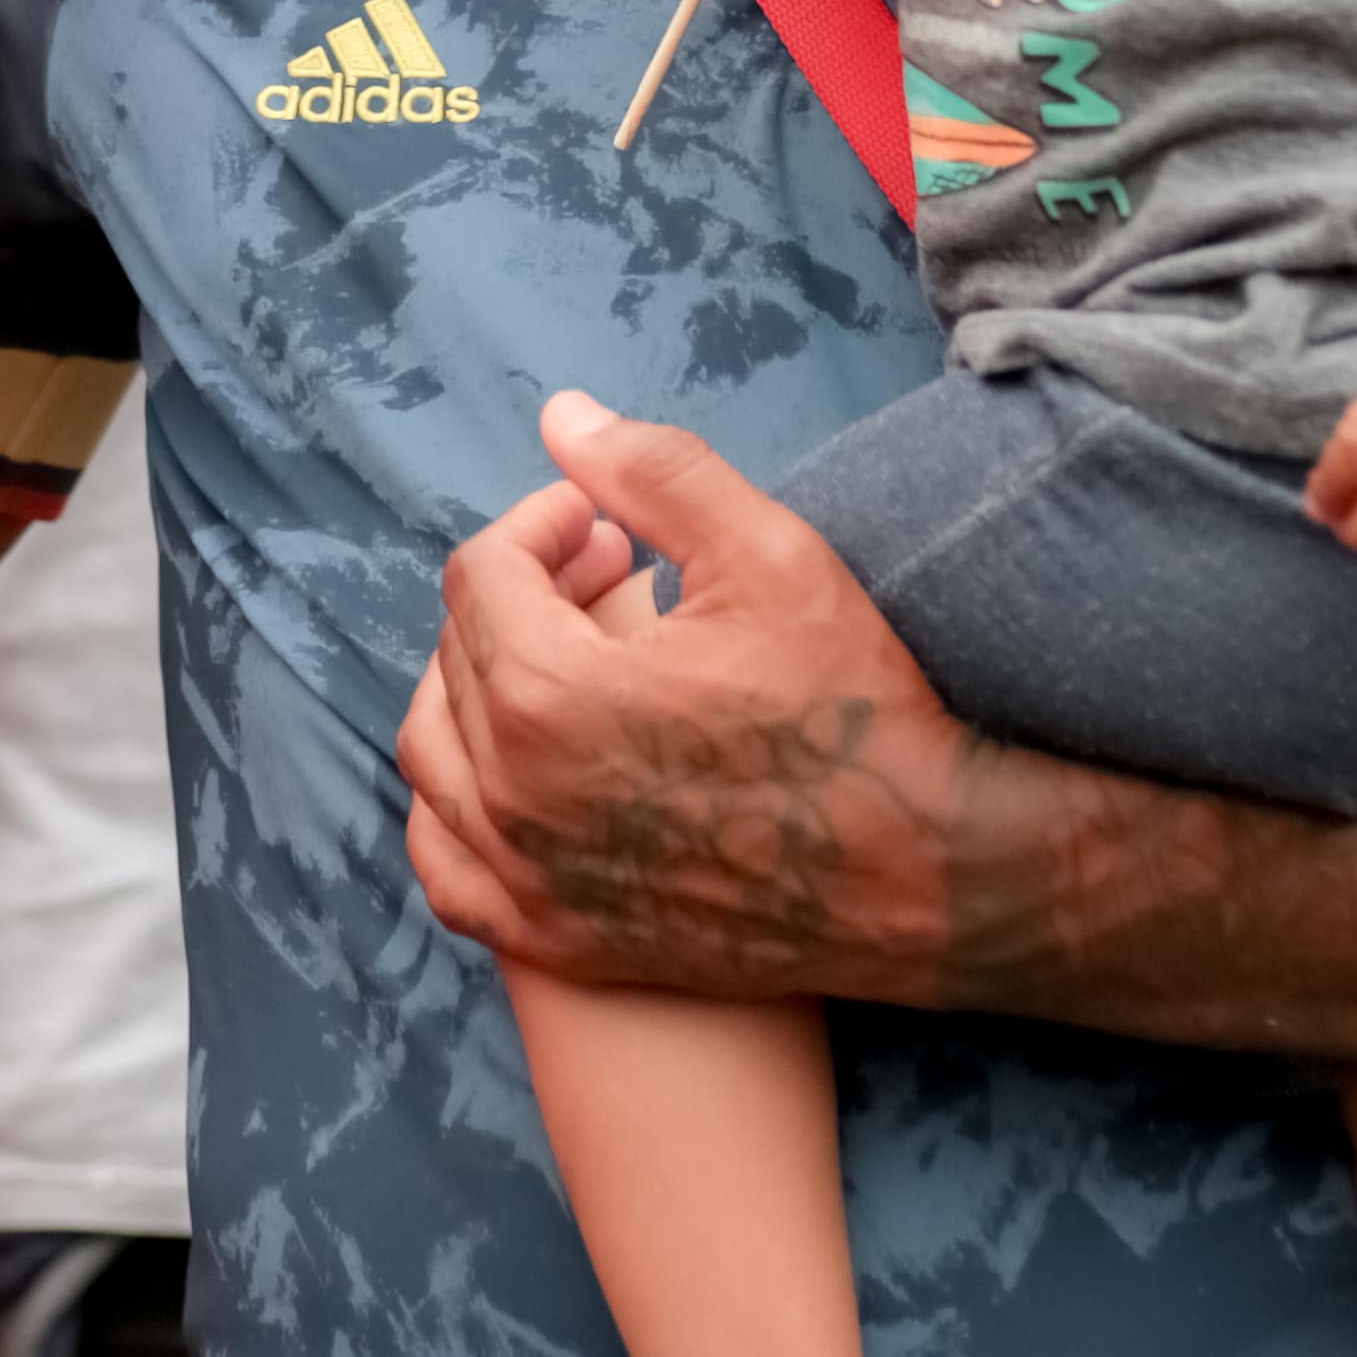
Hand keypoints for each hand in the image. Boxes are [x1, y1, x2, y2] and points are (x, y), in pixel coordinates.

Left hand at [391, 389, 972, 999]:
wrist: (921, 876)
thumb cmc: (853, 711)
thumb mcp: (769, 554)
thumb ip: (653, 472)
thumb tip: (559, 416)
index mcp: (543, 695)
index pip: (484, 573)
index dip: (545, 526)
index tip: (613, 528)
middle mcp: (509, 797)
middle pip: (458, 654)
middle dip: (525, 594)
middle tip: (610, 576)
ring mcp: (525, 880)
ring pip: (435, 755)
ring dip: (480, 686)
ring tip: (566, 658)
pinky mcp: (555, 940)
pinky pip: (448, 867)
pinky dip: (459, 809)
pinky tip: (518, 771)